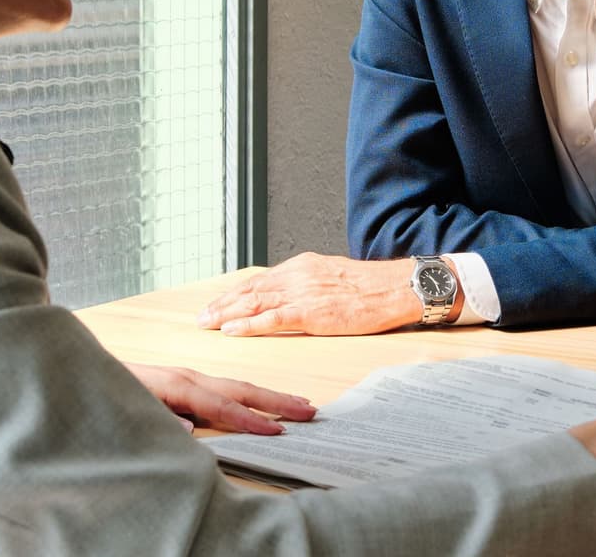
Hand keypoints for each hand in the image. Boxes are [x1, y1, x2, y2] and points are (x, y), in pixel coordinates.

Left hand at [123, 363, 317, 434]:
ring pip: (237, 387)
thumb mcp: (130, 410)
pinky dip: (249, 396)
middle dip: (276, 401)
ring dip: (268, 396)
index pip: (222, 406)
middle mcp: (188, 377)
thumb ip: (161, 421)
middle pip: (240, 390)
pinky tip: (260, 403)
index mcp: (177, 385)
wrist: (84, 374)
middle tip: (309, 410)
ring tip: (298, 405)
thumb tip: (191, 431)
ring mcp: (188, 377)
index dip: (251, 421)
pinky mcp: (185, 383)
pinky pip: (225, 390)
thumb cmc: (107, 393)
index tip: (278, 432)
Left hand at [197, 253, 422, 335]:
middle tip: (201, 316)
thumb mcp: (332, 276)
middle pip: (250, 290)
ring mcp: (302, 293)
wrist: (394, 287)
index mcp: (302, 266)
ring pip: (254, 302)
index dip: (235, 293)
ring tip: (207, 323)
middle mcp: (297, 276)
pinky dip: (248, 325)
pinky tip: (231, 329)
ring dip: (226, 314)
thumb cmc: (370, 286)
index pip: (259, 280)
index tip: (217, 303)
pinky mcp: (311, 312)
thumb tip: (292, 295)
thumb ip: (309, 284)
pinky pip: (272, 319)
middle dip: (223, 304)